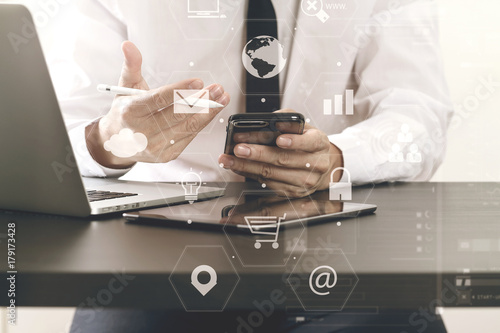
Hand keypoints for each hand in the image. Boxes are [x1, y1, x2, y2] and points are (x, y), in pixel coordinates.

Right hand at [86, 41, 229, 168]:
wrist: (118, 143)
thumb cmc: (125, 111)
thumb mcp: (125, 87)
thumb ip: (131, 66)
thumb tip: (128, 45)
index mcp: (130, 112)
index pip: (159, 100)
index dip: (180, 91)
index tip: (199, 82)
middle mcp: (142, 132)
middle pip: (176, 114)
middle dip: (200, 101)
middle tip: (216, 89)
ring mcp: (155, 146)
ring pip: (187, 127)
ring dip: (208, 112)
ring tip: (222, 98)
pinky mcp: (166, 155)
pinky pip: (189, 137)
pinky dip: (202, 123)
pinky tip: (212, 111)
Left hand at [218, 110, 343, 197]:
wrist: (323, 167)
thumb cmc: (309, 143)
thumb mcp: (305, 128)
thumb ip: (289, 120)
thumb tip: (270, 119)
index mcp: (319, 144)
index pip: (309, 142)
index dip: (294, 141)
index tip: (279, 139)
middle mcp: (315, 164)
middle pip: (283, 160)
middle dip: (258, 154)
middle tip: (239, 148)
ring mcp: (304, 181)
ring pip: (271, 174)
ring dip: (246, 166)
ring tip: (229, 159)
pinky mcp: (293, 191)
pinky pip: (268, 183)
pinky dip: (250, 174)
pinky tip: (237, 167)